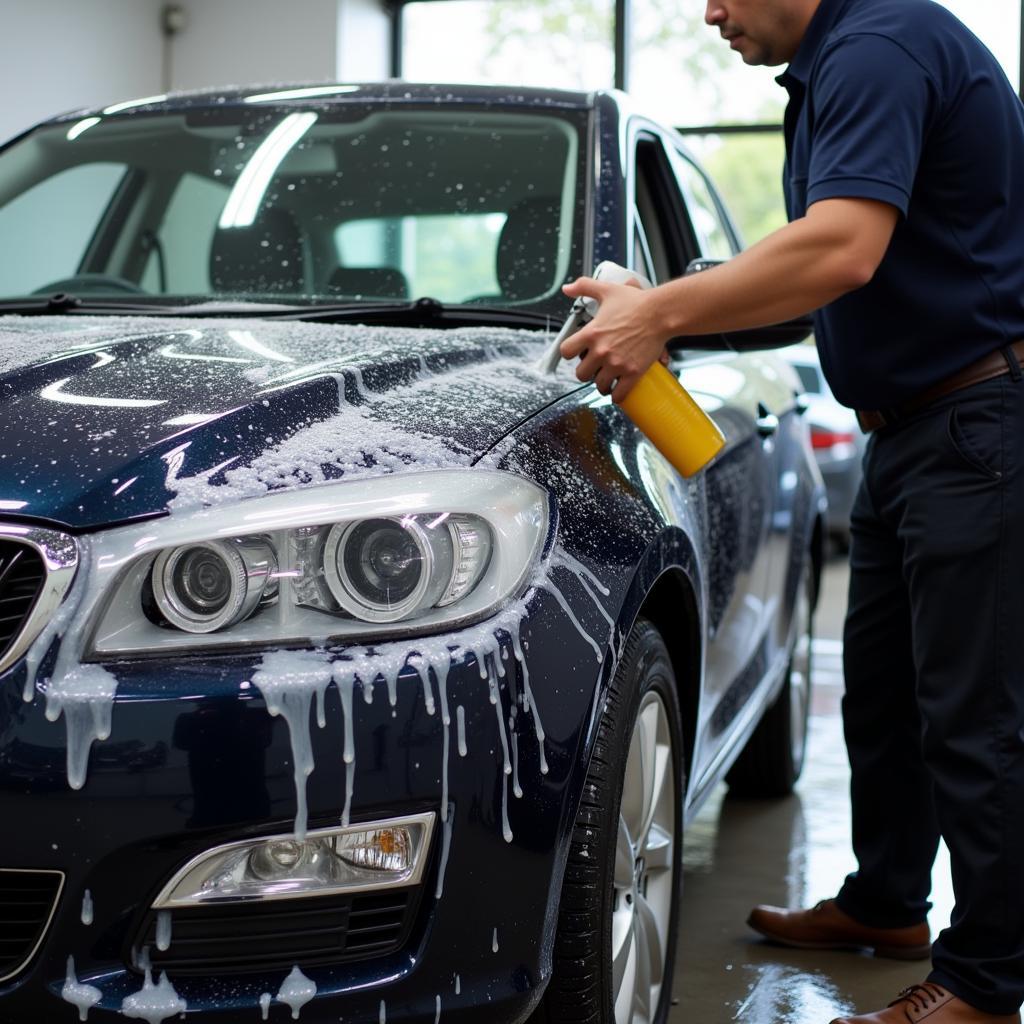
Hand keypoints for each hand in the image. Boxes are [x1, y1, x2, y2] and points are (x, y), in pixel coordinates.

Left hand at [560, 277, 671, 401]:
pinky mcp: (632, 372)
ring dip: (602, 385)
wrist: (661, 313)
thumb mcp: (607, 290)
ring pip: (599, 386)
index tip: (576, 353)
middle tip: (594, 369)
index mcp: (591, 333)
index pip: (565, 352)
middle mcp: (601, 351)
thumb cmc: (637, 302)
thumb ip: (584, 286)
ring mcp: (616, 364)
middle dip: (586, 372)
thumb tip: (567, 288)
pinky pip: (619, 394)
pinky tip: (617, 392)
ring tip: (607, 380)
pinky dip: (617, 396)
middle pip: (580, 374)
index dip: (569, 353)